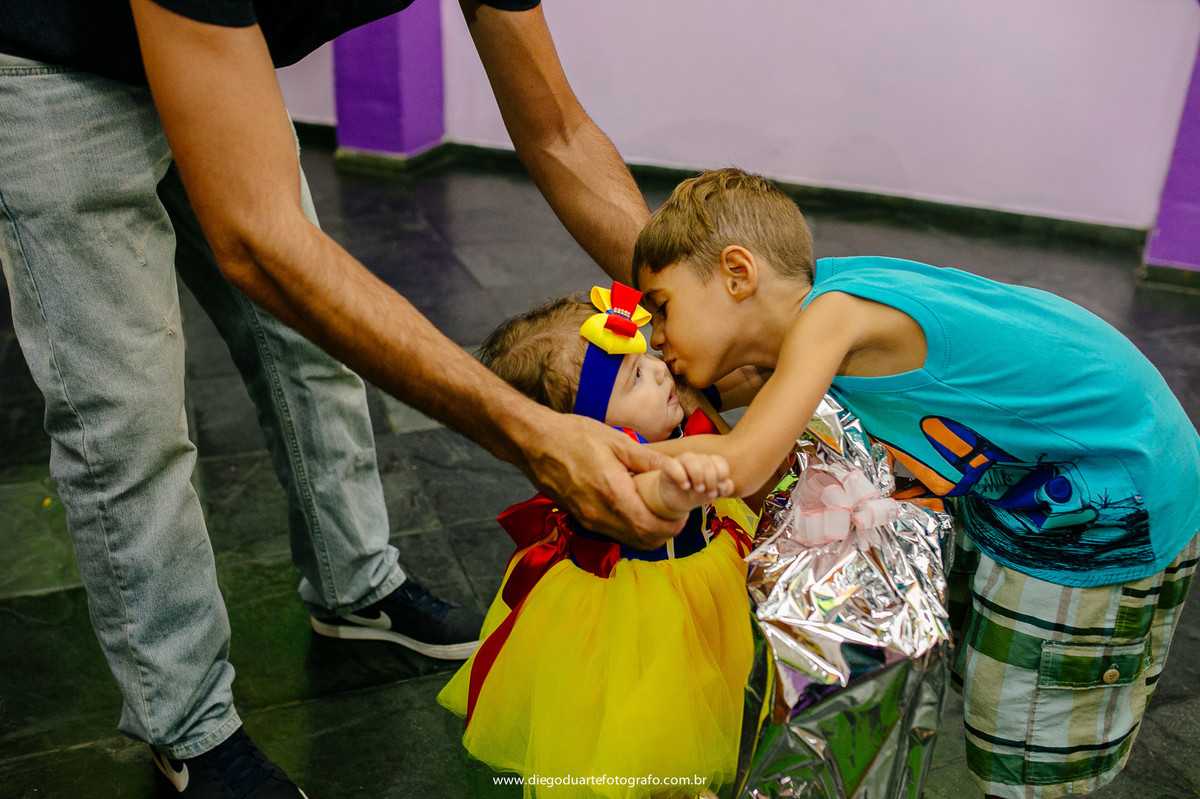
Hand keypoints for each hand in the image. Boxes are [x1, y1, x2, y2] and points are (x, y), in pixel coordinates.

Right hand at [523, 412, 685, 547]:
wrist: (534, 443)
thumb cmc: (574, 436)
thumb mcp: (616, 441)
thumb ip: (648, 460)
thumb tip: (677, 470)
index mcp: (613, 493)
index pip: (651, 527)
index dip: (673, 526)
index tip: (683, 514)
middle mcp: (600, 514)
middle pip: (642, 541)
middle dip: (665, 533)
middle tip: (675, 515)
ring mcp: (588, 519)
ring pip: (628, 540)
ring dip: (648, 533)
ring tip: (658, 511)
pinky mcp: (581, 518)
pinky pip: (613, 532)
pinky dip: (631, 528)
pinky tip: (635, 508)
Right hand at [656, 451, 734, 517]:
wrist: (677, 500)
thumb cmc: (696, 494)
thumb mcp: (713, 494)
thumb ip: (724, 489)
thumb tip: (726, 485)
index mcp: (709, 463)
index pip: (719, 461)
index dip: (722, 475)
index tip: (720, 488)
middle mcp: (696, 459)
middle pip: (707, 462)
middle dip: (711, 480)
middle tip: (709, 492)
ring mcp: (681, 461)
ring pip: (690, 458)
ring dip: (698, 476)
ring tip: (699, 489)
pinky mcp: (668, 467)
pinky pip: (673, 465)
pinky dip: (680, 476)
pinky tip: (685, 486)